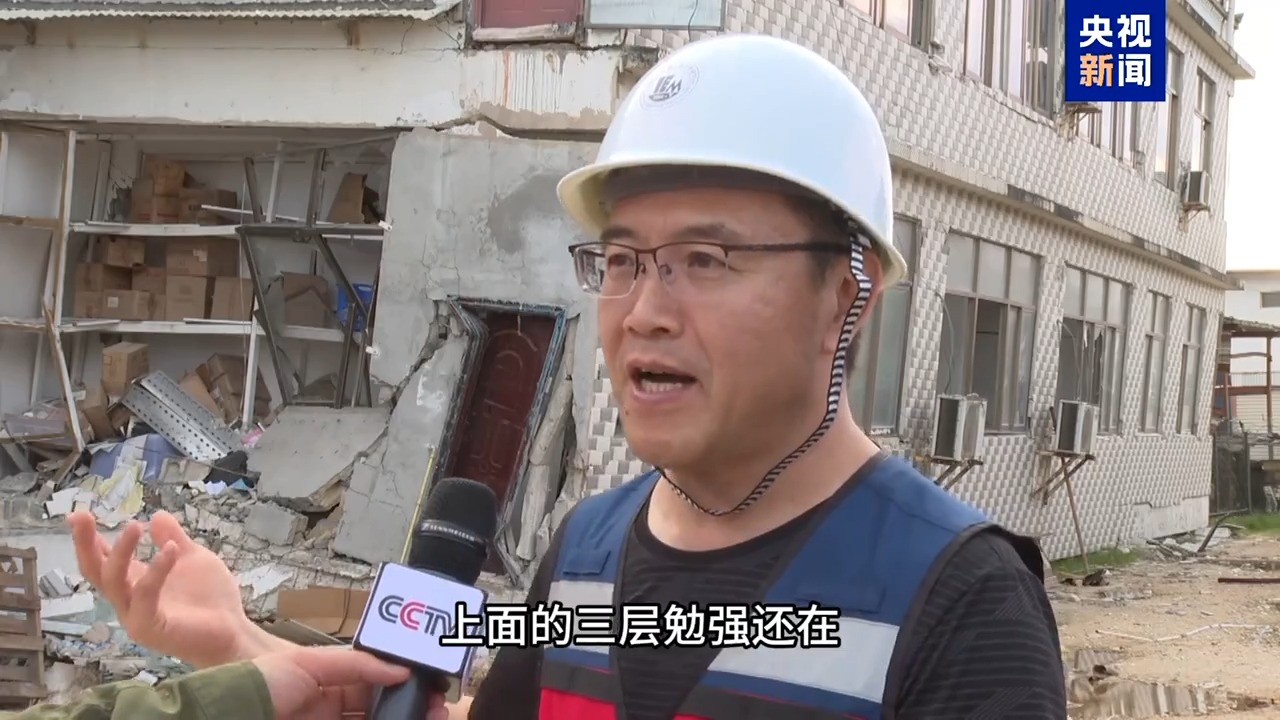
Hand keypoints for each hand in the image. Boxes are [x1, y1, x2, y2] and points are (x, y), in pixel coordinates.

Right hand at [69, 510, 277, 667]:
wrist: (233, 631)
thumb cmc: (211, 598)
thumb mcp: (192, 558)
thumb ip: (173, 538)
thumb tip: (156, 516)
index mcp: (135, 582)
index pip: (103, 560)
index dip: (89, 540)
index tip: (78, 515)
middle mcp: (129, 599)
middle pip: (96, 571)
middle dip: (85, 543)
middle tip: (80, 517)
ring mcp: (136, 615)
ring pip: (114, 582)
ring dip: (121, 552)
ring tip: (134, 525)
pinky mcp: (150, 627)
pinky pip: (145, 596)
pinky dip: (156, 571)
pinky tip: (170, 550)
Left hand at [254, 647, 449, 719]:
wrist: (231, 714)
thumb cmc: (261, 683)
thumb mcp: (308, 663)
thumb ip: (355, 663)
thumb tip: (399, 668)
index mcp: (328, 684)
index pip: (374, 683)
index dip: (402, 684)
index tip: (426, 685)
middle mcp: (331, 710)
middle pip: (381, 709)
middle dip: (411, 707)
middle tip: (438, 708)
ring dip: (406, 719)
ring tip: (433, 717)